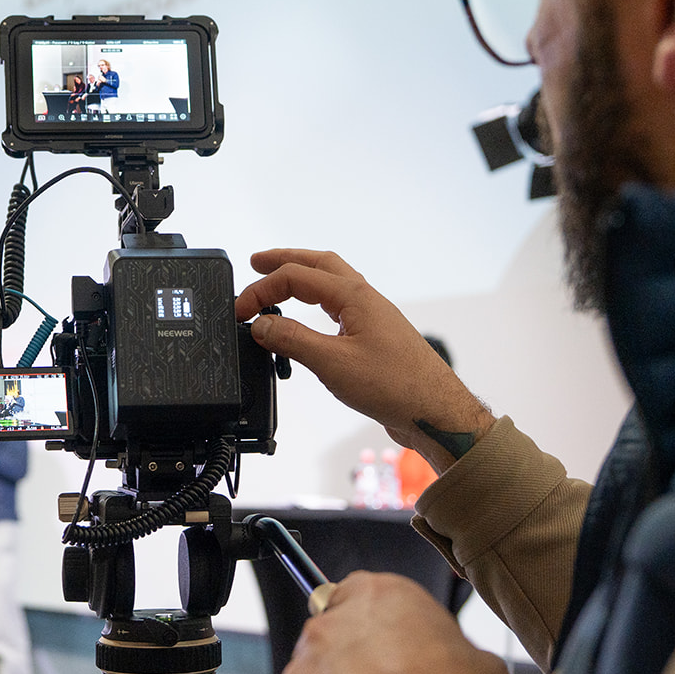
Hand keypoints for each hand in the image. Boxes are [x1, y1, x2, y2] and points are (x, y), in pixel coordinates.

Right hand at [235, 249, 493, 469]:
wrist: (435, 412)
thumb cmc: (395, 387)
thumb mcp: (333, 363)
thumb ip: (292, 340)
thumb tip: (261, 324)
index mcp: (354, 296)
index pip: (296, 277)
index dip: (262, 290)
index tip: (239, 311)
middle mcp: (364, 299)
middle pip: (319, 265)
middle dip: (285, 261)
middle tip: (256, 264)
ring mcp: (372, 317)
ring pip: (332, 284)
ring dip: (303, 278)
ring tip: (279, 284)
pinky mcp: (375, 338)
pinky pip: (340, 307)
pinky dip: (317, 303)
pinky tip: (310, 320)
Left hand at [265, 572, 510, 673]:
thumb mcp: (476, 659)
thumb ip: (446, 643)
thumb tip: (448, 658)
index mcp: (379, 594)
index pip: (361, 596)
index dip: (374, 627)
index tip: (386, 649)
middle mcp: (333, 620)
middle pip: (333, 636)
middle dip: (351, 661)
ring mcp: (304, 663)